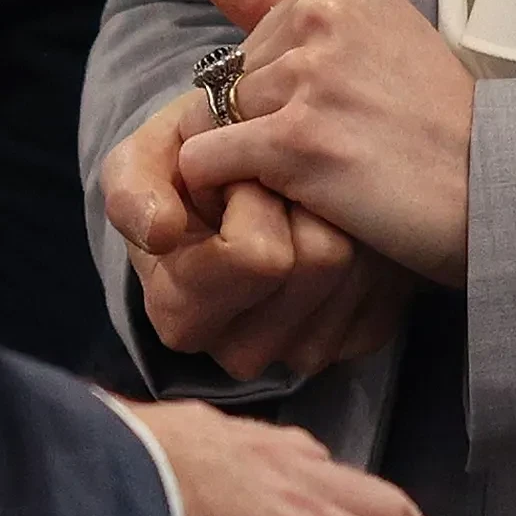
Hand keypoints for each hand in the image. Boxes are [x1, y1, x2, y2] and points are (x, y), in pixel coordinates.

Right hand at [104, 79, 413, 385]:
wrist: (247, 185)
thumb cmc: (192, 171)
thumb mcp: (145, 162)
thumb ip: (132, 189)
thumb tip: (161, 231)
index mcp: (179, 314)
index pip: (259, 256)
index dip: (251, 199)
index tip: (234, 180)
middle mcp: (239, 351)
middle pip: (318, 264)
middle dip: (302, 204)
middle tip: (275, 188)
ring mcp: (298, 354)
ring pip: (357, 271)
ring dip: (340, 216)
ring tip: (304, 203)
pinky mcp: (351, 344)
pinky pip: (384, 296)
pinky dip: (370, 248)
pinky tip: (339, 232)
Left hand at [172, 0, 474, 288]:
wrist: (497, 189)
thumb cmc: (440, 123)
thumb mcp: (376, 39)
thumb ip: (284, 5)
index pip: (255, 37)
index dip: (283, 89)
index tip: (344, 112)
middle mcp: (322, 14)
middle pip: (234, 76)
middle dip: (264, 122)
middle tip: (336, 150)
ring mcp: (308, 76)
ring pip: (217, 118)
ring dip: (250, 160)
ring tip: (319, 177)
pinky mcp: (294, 139)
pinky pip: (206, 160)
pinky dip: (223, 188)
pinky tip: (276, 198)